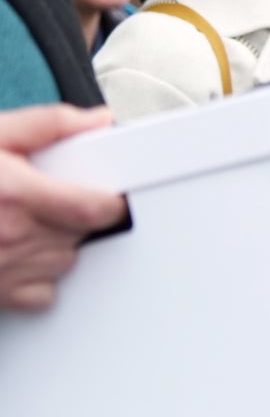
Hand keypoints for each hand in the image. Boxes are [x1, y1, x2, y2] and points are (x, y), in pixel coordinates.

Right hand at [0, 104, 123, 311]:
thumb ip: (46, 125)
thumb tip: (96, 122)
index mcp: (16, 194)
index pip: (96, 209)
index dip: (111, 201)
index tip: (108, 193)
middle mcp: (13, 238)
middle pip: (83, 235)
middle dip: (74, 215)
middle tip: (45, 197)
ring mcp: (4, 271)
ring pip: (66, 262)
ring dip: (56, 244)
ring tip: (23, 221)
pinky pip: (43, 294)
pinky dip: (38, 277)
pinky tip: (14, 253)